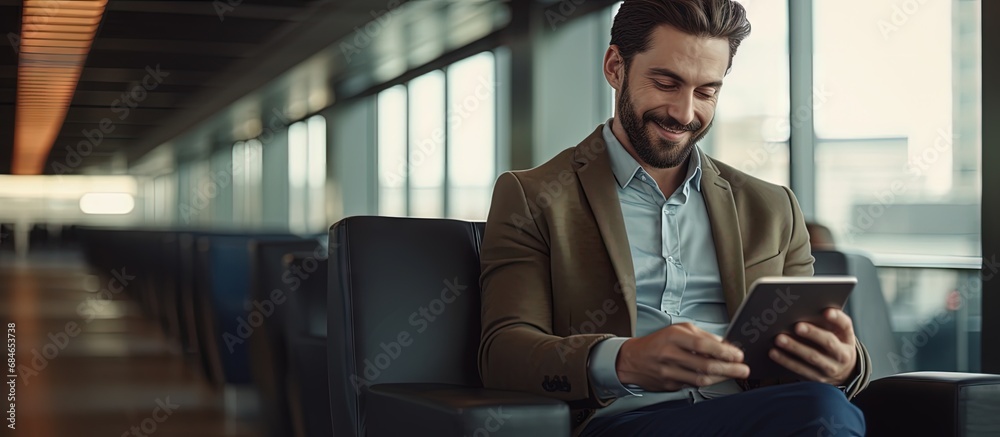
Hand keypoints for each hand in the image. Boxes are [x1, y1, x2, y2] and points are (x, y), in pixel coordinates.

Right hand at [616, 323, 749, 391]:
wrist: (632, 359)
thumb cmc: (658, 342)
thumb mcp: (678, 330)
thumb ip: (701, 335)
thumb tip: (724, 344)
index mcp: (673, 337)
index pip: (703, 344)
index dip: (724, 351)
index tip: (738, 355)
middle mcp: (670, 354)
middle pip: (705, 365)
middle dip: (729, 368)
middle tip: (743, 369)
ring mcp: (668, 372)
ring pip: (701, 378)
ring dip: (721, 377)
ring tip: (734, 374)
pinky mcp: (669, 385)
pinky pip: (693, 384)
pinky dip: (707, 381)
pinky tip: (715, 377)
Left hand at [769, 308, 856, 384]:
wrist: (843, 371)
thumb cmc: (834, 343)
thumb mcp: (837, 333)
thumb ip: (827, 321)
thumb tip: (806, 307)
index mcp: (847, 338)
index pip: (845, 325)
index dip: (837, 318)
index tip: (826, 311)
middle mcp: (842, 354)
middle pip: (828, 343)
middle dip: (812, 333)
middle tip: (797, 326)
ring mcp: (830, 368)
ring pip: (812, 357)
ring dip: (794, 348)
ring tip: (779, 339)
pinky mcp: (816, 377)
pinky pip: (800, 369)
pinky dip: (785, 360)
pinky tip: (773, 352)